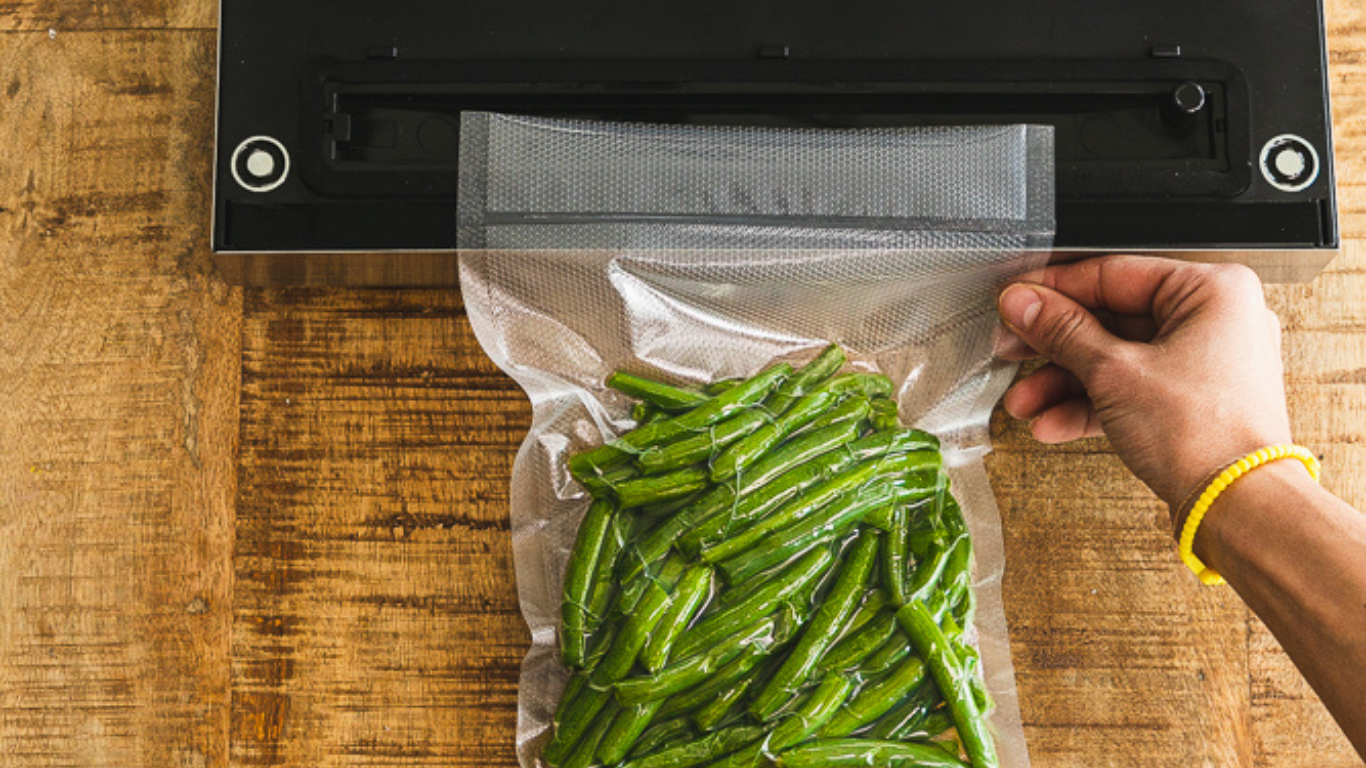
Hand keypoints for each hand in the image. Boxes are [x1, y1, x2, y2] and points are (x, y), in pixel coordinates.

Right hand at [995, 255, 1292, 515]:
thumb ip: (1061, 330)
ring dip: (1064, 383)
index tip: (1016, 301)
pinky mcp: (1193, 402)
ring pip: (1116, 359)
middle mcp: (1215, 320)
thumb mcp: (1113, 371)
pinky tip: (1052, 421)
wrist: (1238, 507)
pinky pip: (1132, 390)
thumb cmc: (1205, 435)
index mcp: (1212, 291)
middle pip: (1111, 320)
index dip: (1054, 290)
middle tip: (1013, 348)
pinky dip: (1092, 405)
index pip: (1113, 274)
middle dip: (1053, 346)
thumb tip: (1024, 303)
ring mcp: (1206, 364)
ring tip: (1026, 402)